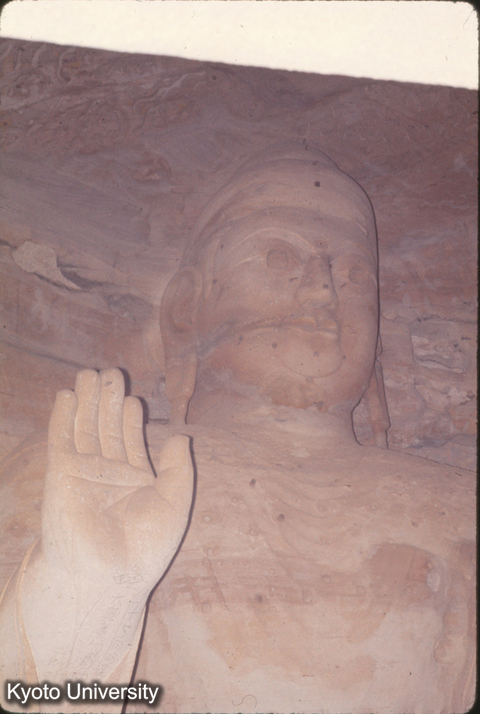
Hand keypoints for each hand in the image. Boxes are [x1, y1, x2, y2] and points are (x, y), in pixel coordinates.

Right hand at [43, 367, 193, 589]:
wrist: (109, 572)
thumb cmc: (145, 546)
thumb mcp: (174, 501)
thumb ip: (178, 467)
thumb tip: (181, 436)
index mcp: (135, 480)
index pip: (131, 440)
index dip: (131, 418)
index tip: (134, 399)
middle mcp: (108, 473)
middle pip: (107, 428)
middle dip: (108, 401)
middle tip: (111, 373)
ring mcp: (84, 473)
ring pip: (85, 428)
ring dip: (87, 401)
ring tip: (89, 373)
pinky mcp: (62, 473)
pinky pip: (61, 438)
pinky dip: (64, 416)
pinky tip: (68, 395)